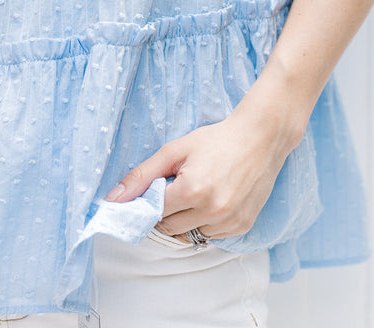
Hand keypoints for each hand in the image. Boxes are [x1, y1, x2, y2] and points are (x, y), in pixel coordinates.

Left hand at [105, 102, 300, 240]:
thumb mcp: (175, 150)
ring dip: (187, 219)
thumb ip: (142, 175)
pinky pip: (212, 235)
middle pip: (169, 228)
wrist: (261, 138)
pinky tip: (214, 198)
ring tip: (198, 191)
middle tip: (176, 187)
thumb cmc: (216, 140)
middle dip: (167, 211)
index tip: (153, 193)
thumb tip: (113, 199)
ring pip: (190, 234)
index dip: (151, 202)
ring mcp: (229, 222)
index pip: (154, 214)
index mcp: (192, 191)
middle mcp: (212, 211)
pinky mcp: (243, 227)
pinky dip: (206, 222)